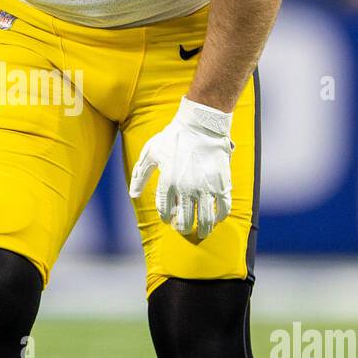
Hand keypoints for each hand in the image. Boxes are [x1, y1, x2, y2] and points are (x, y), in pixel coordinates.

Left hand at [129, 96, 233, 240]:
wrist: (201, 125)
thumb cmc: (173, 137)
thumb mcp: (151, 153)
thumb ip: (140, 175)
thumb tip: (133, 194)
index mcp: (167, 183)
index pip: (165, 211)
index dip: (166, 218)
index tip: (169, 218)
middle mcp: (186, 190)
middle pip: (184, 221)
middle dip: (183, 227)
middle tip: (184, 228)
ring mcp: (205, 189)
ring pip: (205, 220)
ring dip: (203, 230)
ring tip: (202, 233)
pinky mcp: (222, 185)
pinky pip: (224, 208)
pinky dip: (220, 217)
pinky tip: (217, 218)